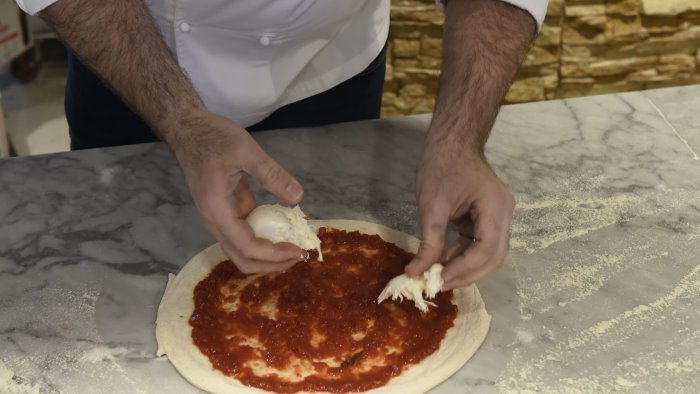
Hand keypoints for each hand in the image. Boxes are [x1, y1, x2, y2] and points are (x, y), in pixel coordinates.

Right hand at [168, 110, 306, 272]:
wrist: (189, 130)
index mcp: (218, 212)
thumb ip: (272, 174)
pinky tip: (288, 229)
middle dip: (273, 264)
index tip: (299, 250)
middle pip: (244, 259)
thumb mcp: (246, 151)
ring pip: (245, 251)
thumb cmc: (213, 138)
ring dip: (270, 255)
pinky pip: (249, 234)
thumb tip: (297, 197)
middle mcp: (217, 222)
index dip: (274, 255)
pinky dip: (268, 237)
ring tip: (297, 247)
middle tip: (302, 255)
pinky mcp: (230, 212)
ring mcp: (223, 219)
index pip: (246, 247)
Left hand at [405, 141, 514, 289]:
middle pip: (493, 257)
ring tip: (438, 277)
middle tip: (438, 285)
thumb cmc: (441, 166)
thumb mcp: (431, 206)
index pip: (486, 249)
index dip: (463, 269)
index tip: (438, 280)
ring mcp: (500, 216)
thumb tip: (416, 272)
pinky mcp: (489, 219)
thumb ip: (428, 243)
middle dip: (467, 274)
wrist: (451, 143)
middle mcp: (505, 214)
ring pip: (489, 254)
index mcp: (495, 207)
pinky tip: (443, 262)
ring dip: (465, 268)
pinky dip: (463, 256)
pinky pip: (480, 244)